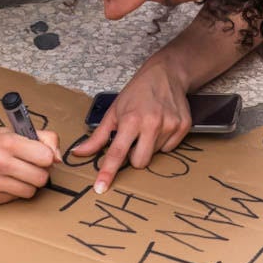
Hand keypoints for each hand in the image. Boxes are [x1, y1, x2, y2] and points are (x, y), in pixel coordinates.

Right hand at [0, 125, 61, 202]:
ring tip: (17, 174)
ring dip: (27, 184)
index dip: (46, 157)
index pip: (46, 158)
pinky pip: (15, 199)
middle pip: (41, 178)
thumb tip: (58, 158)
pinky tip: (4, 180)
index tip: (39, 156)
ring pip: (30, 192)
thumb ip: (43, 139)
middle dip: (39, 172)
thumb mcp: (15, 131)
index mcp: (9, 142)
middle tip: (29, 166)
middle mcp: (0, 162)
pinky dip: (13, 191)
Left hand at [71, 70, 190, 194]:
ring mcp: (170, 126)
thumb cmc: (137, 92)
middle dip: (134, 156)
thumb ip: (97, 137)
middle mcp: (152, 124)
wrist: (166, 74)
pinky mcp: (183, 127)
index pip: (116, 153)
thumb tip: (79, 153)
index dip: (108, 172)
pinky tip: (160, 126)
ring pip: (155, 155)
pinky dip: (162, 142)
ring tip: (148, 127)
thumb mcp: (113, 112)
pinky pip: (170, 148)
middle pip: (140, 162)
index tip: (101, 188)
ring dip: (149, 146)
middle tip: (133, 139)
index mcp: (131, 120)